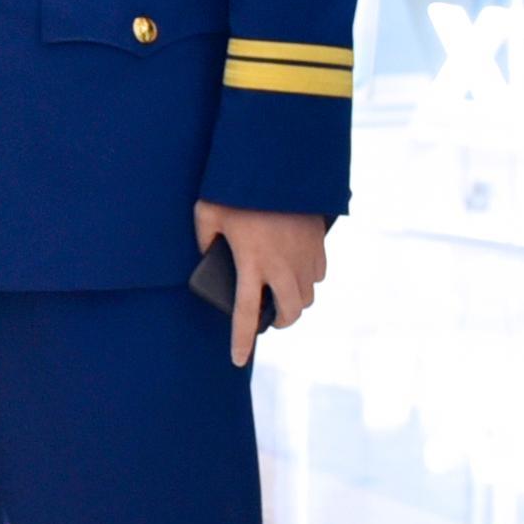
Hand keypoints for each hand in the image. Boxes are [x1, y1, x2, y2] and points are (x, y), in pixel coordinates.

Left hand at [197, 203, 331, 366]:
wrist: (279, 163)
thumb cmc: (237, 188)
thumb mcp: (208, 212)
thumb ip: (204, 238)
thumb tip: (207, 256)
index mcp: (252, 263)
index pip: (247, 315)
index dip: (242, 341)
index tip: (238, 359)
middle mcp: (283, 267)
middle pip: (290, 313)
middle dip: (281, 323)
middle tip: (270, 321)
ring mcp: (305, 257)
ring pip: (308, 296)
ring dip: (295, 302)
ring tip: (282, 296)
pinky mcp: (319, 243)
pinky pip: (319, 274)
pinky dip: (309, 280)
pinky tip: (296, 273)